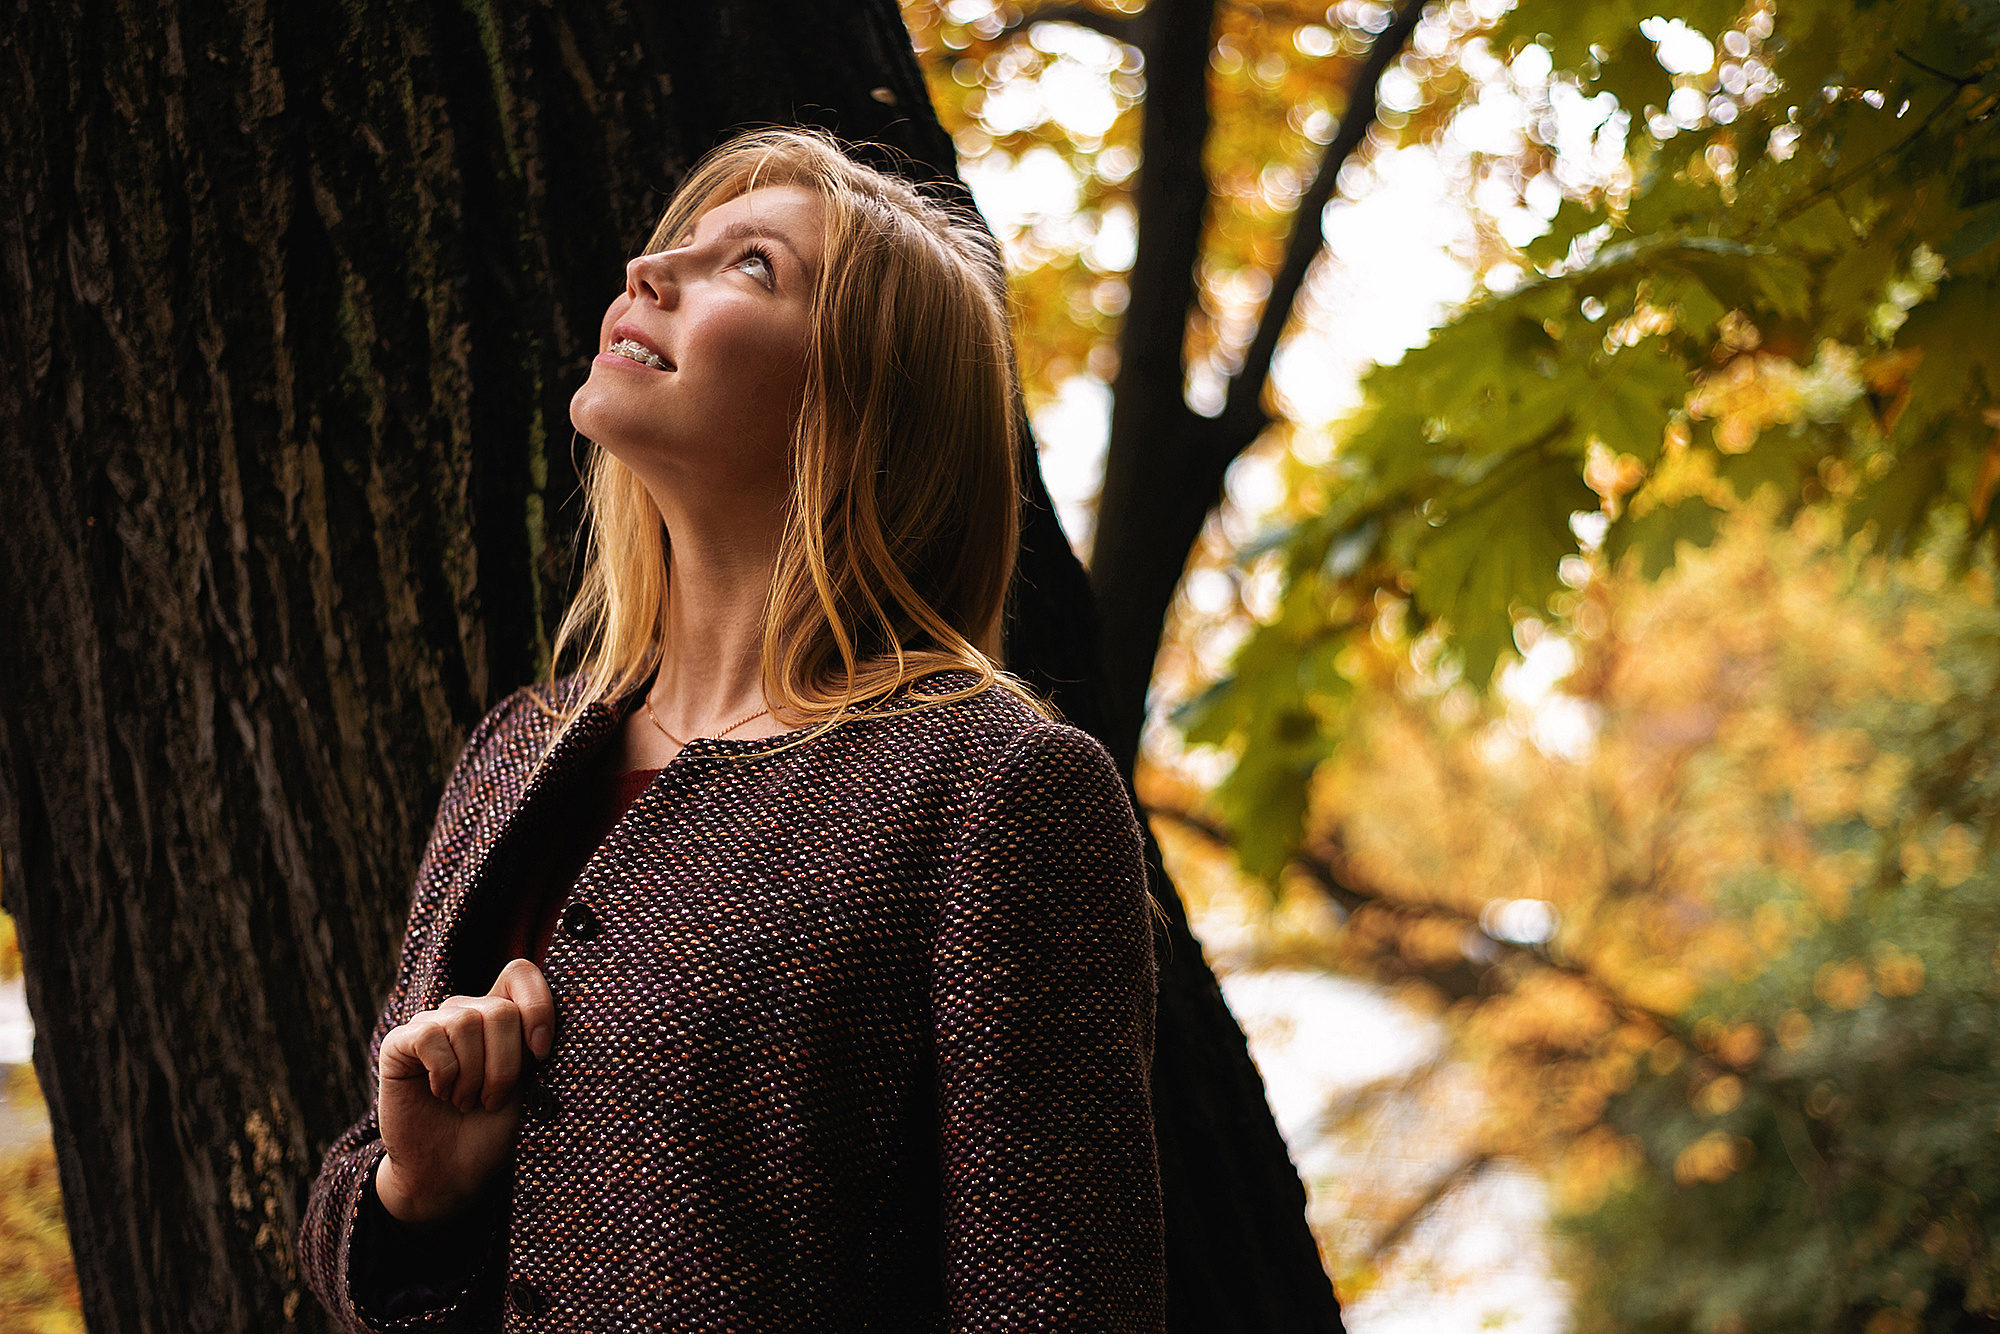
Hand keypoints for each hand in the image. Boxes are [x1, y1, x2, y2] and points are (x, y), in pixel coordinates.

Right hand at [374, 958, 554, 1227]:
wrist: (451, 1173)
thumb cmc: (492, 1130)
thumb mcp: (528, 1086)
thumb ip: (532, 1046)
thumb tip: (542, 1022)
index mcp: (501, 1016)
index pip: (520, 974)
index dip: (537, 1006)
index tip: (540, 1054)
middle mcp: (466, 1012)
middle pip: (499, 1010)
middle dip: (504, 1066)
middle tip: (491, 1099)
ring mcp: (431, 1024)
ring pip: (466, 1022)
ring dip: (472, 1075)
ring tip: (466, 1100)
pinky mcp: (398, 1043)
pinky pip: (428, 1036)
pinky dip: (443, 1072)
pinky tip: (440, 1092)